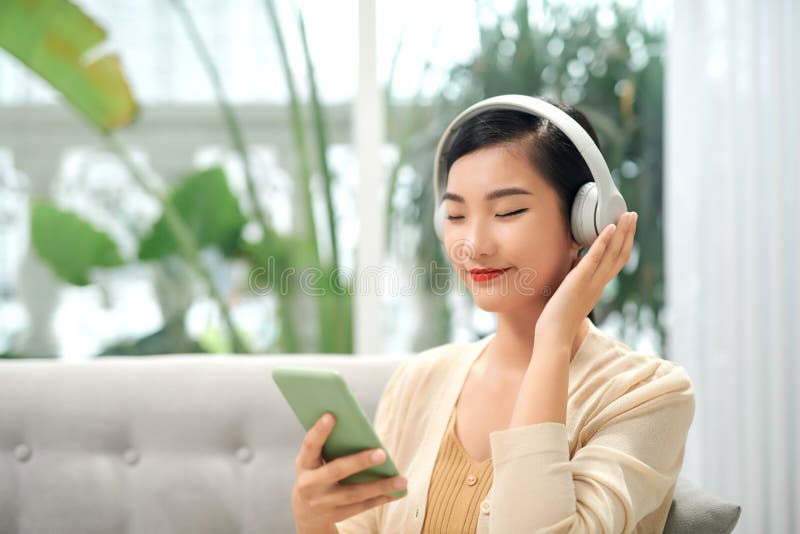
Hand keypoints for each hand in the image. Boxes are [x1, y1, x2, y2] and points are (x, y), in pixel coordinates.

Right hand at [292, 412, 406, 531]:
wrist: (306, 510)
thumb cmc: (317, 472)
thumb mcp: (315, 460)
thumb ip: (330, 446)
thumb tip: (360, 431)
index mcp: (303, 464)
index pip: (310, 445)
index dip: (319, 431)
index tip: (331, 415)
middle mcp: (310, 485)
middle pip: (336, 471)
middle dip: (359, 462)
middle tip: (382, 454)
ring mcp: (322, 503)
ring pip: (354, 494)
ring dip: (380, 486)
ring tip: (402, 480)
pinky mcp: (336, 515)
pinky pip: (362, 507)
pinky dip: (381, 498)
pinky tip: (397, 493)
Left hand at [536, 211, 637, 344]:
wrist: (554, 335)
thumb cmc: (558, 317)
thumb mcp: (571, 292)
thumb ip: (576, 276)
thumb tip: (575, 259)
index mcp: (598, 287)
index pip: (616, 262)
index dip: (623, 244)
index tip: (626, 228)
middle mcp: (600, 284)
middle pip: (620, 255)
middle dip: (627, 233)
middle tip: (632, 215)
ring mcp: (592, 282)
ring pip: (613, 254)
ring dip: (621, 233)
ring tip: (627, 215)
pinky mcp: (579, 281)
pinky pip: (594, 259)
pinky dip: (602, 242)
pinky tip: (608, 227)